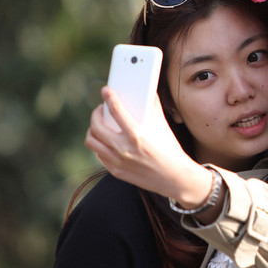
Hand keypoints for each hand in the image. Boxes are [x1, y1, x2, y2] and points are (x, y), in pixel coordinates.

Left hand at [85, 87, 212, 206]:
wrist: (175, 177)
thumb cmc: (170, 150)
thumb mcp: (163, 126)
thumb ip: (154, 107)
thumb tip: (149, 92)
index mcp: (137, 134)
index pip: (116, 111)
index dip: (109, 97)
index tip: (106, 90)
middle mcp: (124, 149)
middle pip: (96, 127)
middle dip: (96, 114)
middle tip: (101, 110)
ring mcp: (118, 161)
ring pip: (92, 142)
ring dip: (93, 130)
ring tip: (99, 126)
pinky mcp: (116, 171)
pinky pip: (99, 155)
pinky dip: (100, 145)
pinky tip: (106, 141)